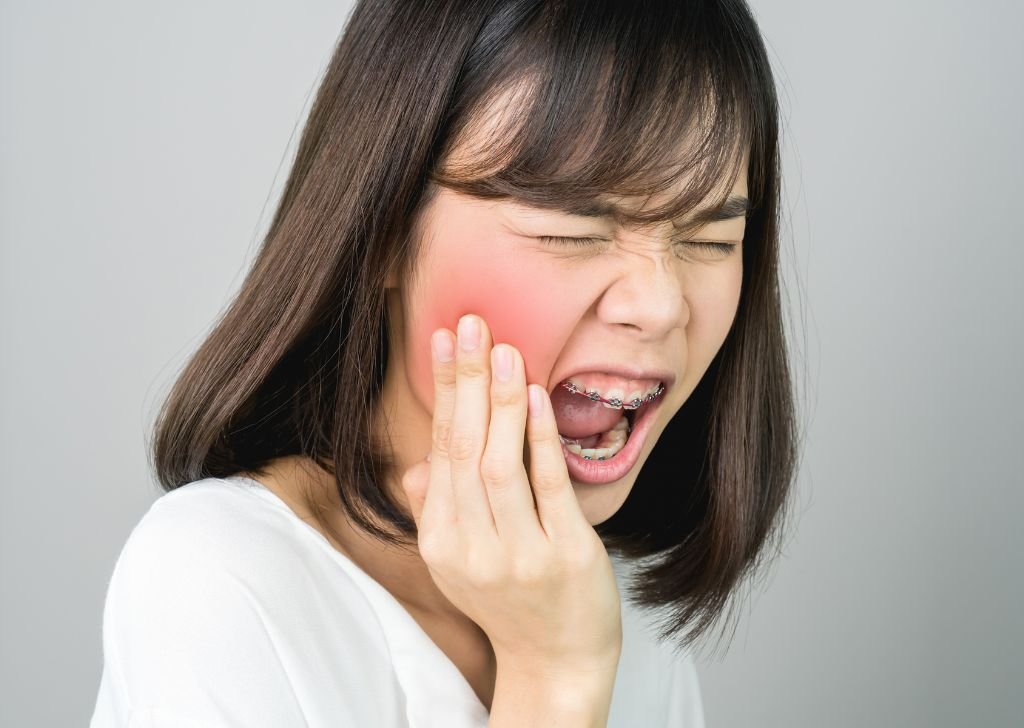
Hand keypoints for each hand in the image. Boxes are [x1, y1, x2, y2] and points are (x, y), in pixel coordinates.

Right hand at [401, 314, 622, 675]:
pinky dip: (540, 439)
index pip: (439, 449)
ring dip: (501, 403)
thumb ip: (436, 510)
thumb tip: (420, 466)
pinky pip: (547, 489)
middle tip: (472, 325)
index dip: (443, 392)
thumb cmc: (508, 602)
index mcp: (441, 541)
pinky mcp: (564, 558)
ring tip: (505, 351)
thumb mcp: (459, 561)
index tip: (444, 339)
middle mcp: (471, 548)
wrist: (555, 663)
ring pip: (499, 465)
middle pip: (463, 449)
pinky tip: (538, 397)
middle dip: (467, 382)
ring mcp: (518, 555)